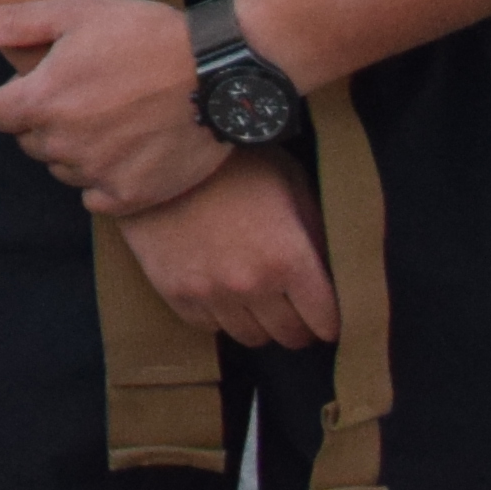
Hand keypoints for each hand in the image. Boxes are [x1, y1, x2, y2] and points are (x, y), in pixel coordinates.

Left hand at [0, 0, 229, 215]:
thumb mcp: (75, 12)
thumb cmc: (145, 34)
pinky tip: (128, 150)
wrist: (219, 72)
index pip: (0, 114)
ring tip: (114, 118)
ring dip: (77, 149)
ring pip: (64, 169)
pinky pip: (96, 198)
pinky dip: (105, 179)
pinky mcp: (133, 196)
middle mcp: (64, 143)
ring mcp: (99, 173)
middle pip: (31, 142)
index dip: (19, 97)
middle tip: (89, 96)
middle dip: (47, 121)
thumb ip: (10, 23)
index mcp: (42, 100)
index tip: (50, 82)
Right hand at [110, 147, 333, 347]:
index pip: (325, 321)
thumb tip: (329, 272)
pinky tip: (219, 289)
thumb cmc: (234, 163)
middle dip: (298, 324)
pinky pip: (208, 327)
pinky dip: (218, 315)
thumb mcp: (291, 184)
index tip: (323, 311)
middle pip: (289, 336)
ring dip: (257, 321)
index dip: (329, 318)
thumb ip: (316, 233)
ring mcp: (210, 292)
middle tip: (291, 306)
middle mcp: (252, 284)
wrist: (161, 152)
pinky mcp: (175, 291)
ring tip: (253, 297)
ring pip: (250, 337)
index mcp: (289, 258)